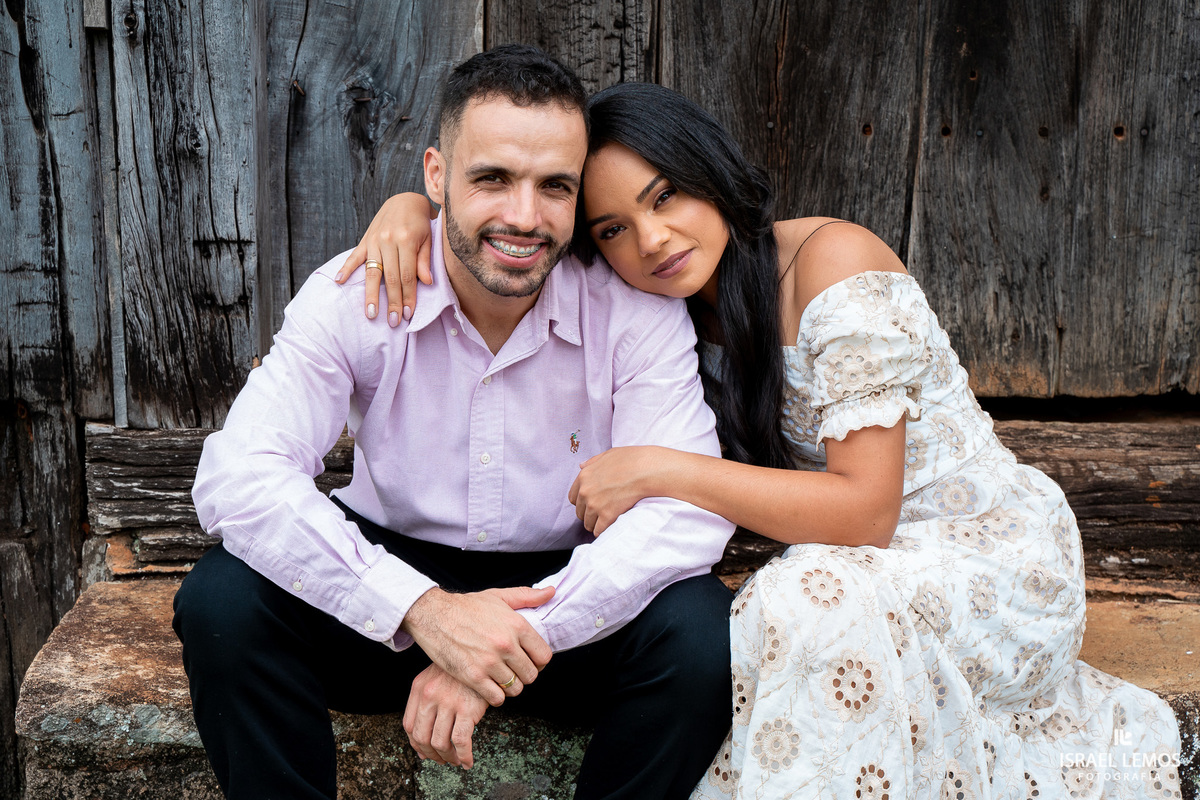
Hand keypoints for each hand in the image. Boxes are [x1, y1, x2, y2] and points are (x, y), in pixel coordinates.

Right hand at [335, 192, 434, 325]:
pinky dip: (345, 268)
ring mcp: (375, 240)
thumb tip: (427, 282)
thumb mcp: (429, 238)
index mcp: (407, 240)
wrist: (405, 200)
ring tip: (371, 313)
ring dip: (371, 295)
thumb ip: (425, 260)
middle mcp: (389, 241)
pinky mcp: (365, 239)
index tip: (408, 314)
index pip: (408, 276)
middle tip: (393, 321)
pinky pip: (354, 256)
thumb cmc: (421, 223)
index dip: (408, 296)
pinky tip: (339, 282)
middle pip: (390, 278)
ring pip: (372, 272)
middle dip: (392, 301)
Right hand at [401, 585, 554, 706]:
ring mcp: (489, 662)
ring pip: (515, 689)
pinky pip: (496, 698)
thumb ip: (527, 596)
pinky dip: (495, 696)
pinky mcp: (472, 676)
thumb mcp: (499, 596)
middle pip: (531, 675)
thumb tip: (552, 592)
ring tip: (500, 678)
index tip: (529, 661)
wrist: (433, 614)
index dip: (538, 662)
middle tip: (513, 671)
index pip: (544, 656)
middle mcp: (506, 645)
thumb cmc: (466, 606)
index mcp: (517, 625)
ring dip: (509, 687)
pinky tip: (488, 686)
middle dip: (524, 675)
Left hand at [403, 663, 488, 767]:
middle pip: (422, 737)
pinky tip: (467, 761)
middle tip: (442, 760)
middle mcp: (430, 696)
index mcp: (419, 688)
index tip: (425, 752)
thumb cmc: (461, 669)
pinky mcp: (468, 708)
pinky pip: (461, 741)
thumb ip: (426, 702)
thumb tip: (421, 744)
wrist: (484, 654)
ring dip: (448, 758)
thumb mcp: (436, 677)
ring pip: (440, 742)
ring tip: (455, 761)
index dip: (415, 744)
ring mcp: (448, 702)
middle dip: (431, 754)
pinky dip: (463, 756)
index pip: (409, 725)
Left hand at [568, 446, 666, 534]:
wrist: (645, 470)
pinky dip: (602, 531)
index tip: (589, 504)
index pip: (573, 498)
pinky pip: (598, 531)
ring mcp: (595, 505)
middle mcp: (585, 492)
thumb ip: (592, 462)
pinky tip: (609, 528)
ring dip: (595, 524)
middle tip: (600, 514)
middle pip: (580, 512)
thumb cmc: (630, 460)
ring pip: (588, 523)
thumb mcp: (608, 455)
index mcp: (584, 477)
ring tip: (605, 522)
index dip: (581, 502)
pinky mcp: (607, 516)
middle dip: (588, 514)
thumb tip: (582, 465)